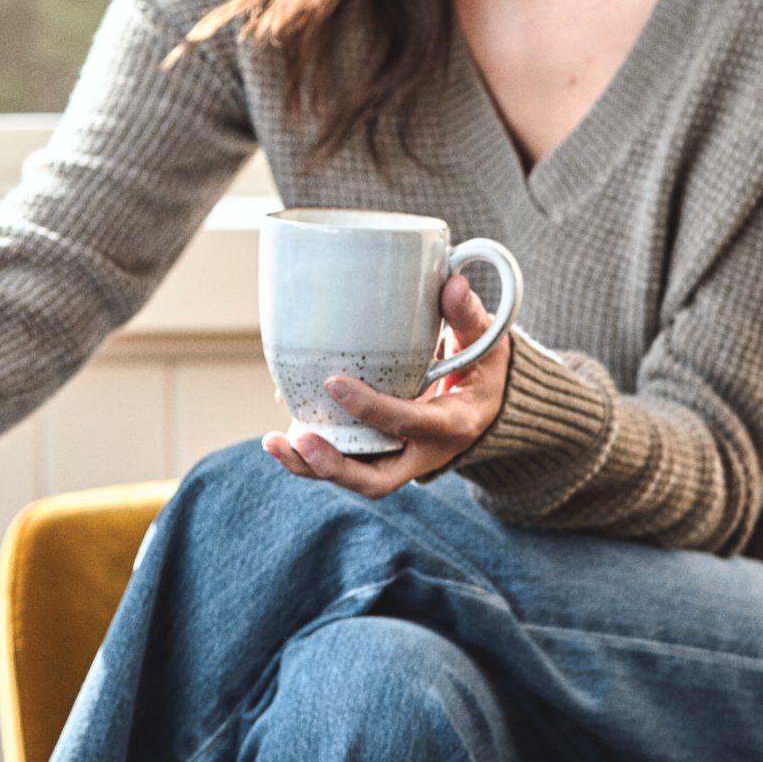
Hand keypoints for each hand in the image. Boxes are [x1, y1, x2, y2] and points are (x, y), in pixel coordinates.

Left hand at [263, 273, 509, 498]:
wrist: (490, 407)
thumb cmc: (485, 370)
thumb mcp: (487, 343)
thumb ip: (468, 316)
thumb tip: (452, 282)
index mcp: (452, 424)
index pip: (410, 423)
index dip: (372, 408)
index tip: (334, 382)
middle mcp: (424, 453)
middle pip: (377, 479)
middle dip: (335, 466)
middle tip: (300, 439)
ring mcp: (399, 459)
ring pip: (354, 477)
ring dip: (311, 466)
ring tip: (272, 443)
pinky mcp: (380, 455)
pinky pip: (346, 461)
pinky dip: (314, 453)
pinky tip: (282, 431)